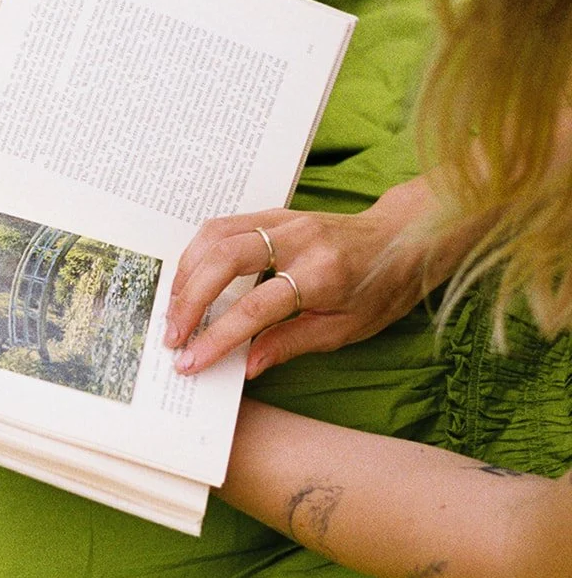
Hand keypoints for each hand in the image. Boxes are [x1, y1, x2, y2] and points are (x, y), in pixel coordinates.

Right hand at [164, 177, 467, 379]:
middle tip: (173, 336)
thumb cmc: (380, 289)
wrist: (405, 239)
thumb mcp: (345, 330)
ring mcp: (284, 220)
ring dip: (187, 274)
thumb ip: (291, 344)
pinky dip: (198, 253)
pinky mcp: (275, 212)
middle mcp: (299, 240)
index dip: (218, 336)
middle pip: (224, 261)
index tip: (191, 361)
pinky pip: (224, 225)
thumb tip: (245, 365)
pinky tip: (190, 280)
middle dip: (189, 301)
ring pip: (216, 236)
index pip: (256, 307)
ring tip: (175, 310)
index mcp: (322, 275)